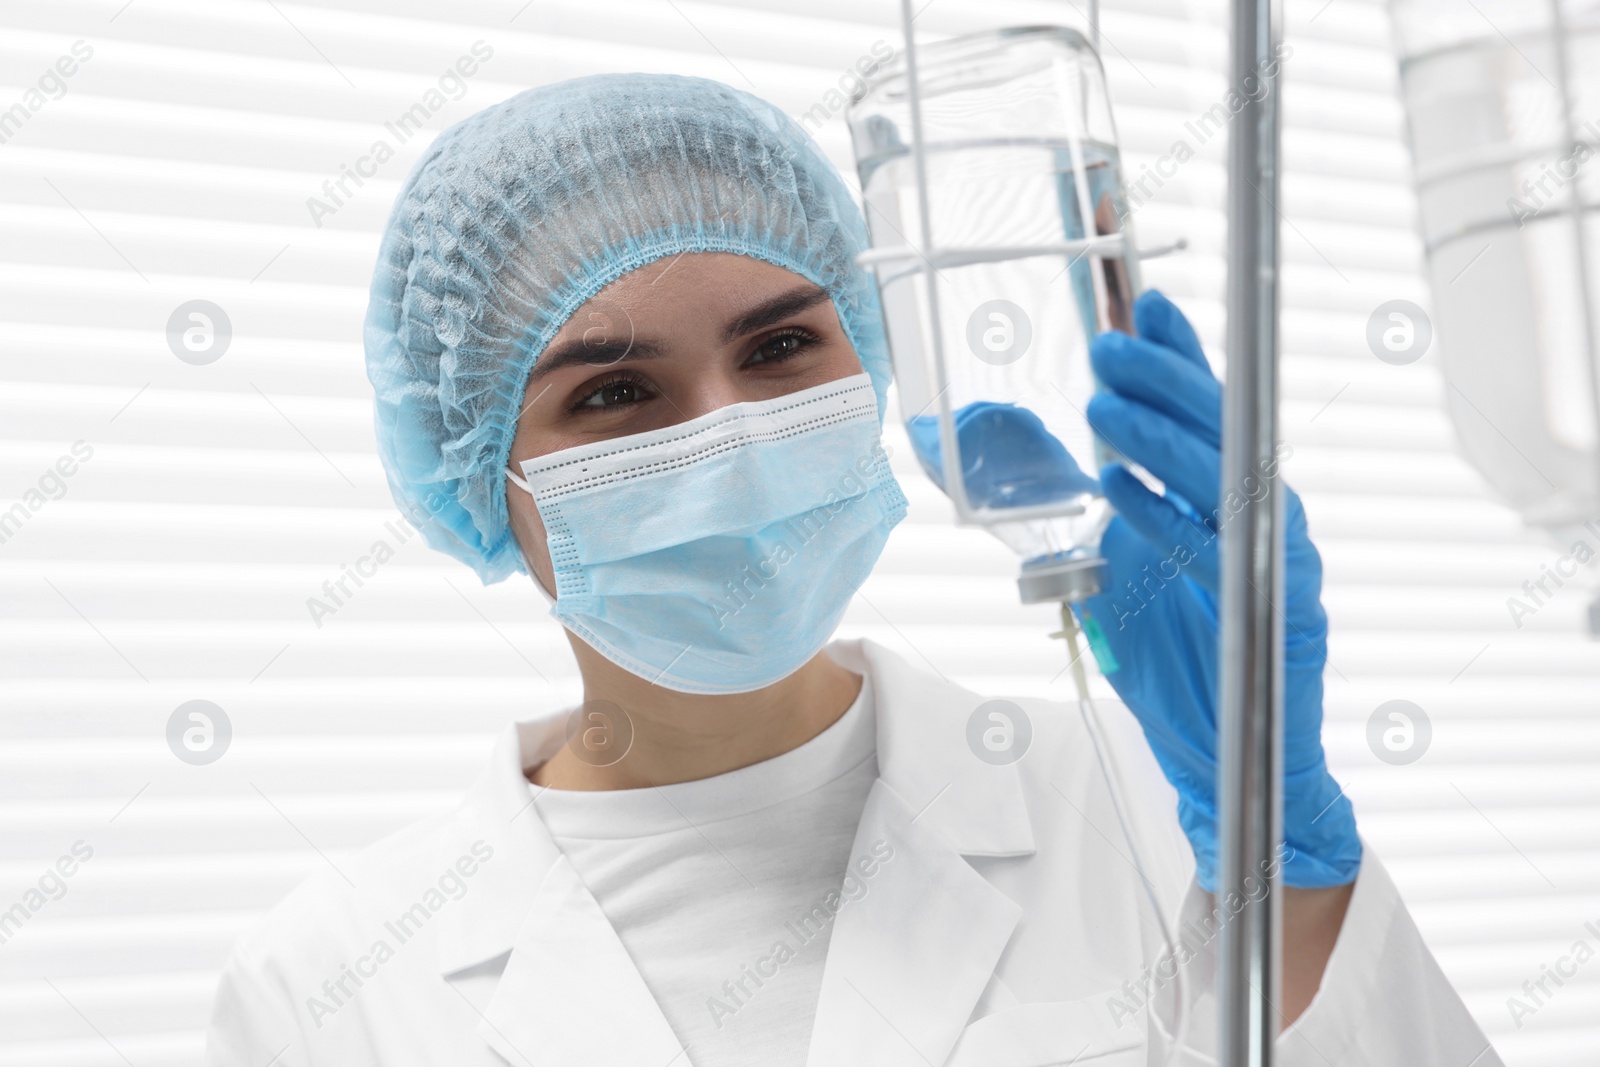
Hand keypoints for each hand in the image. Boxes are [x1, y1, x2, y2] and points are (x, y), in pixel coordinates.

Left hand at [1074, 290, 1360, 889]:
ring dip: (1161, 439)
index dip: (1184, 356)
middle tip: (1108, 348)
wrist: (1223, 753)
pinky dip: (1165, 518)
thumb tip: (1031, 453)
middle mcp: (1262, 515)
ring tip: (1101, 407)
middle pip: (1224, 428)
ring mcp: (1277, 559)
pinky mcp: (1279, 611)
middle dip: (1166, 380)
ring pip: (1226, 480)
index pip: (1212, 411)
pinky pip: (1218, 553)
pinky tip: (1120, 489)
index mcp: (1230, 498)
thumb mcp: (1117, 566)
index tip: (1148, 307)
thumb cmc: (1176, 657)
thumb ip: (1096, 509)